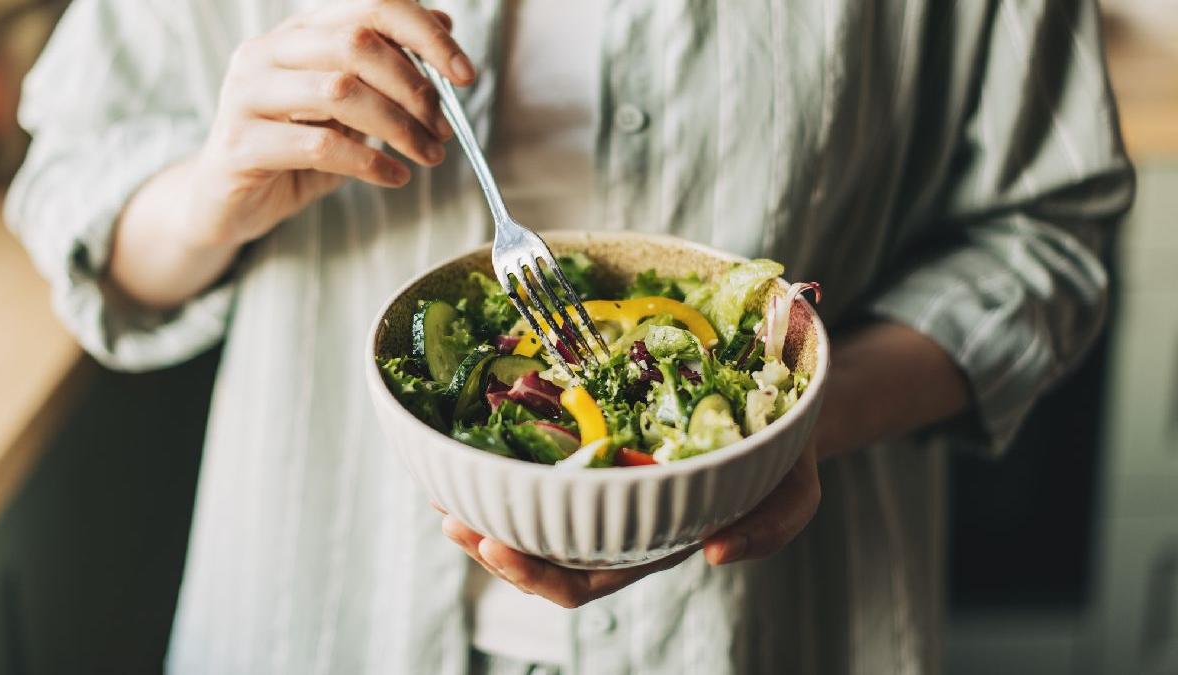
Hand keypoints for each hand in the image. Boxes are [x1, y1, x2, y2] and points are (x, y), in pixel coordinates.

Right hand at [186, 0, 472, 248]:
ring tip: (427, 154)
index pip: (368, 7)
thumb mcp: (349, 108)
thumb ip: (387, 69)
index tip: (464, 74)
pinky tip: (394, 176)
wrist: (227, 203)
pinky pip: (318, 146)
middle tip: (442, 128)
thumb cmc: (295, 152)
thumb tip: (443, 26)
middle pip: (357, 43)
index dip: (424, 34)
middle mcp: (266, 52)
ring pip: (340, 91)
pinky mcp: (240, 144)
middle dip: (414, 87)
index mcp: (297, 34)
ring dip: (398, 126)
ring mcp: (246, 94)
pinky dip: (369, 162)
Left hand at [438, 443, 820, 608]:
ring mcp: (608, 483)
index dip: (538, 574)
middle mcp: (622, 518)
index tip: (495, 545)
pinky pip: (545, 463)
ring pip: (536, 511)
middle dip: (493, 544)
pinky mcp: (600, 445)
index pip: (589, 577)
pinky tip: (473, 444)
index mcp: (658, 539)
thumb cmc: (786, 454)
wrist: (782, 405)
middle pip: (546, 552)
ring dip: (487, 505)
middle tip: (452, 521)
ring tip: (443, 490)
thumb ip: (772, 528)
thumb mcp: (797, 492)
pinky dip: (507, 461)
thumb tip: (718, 555)